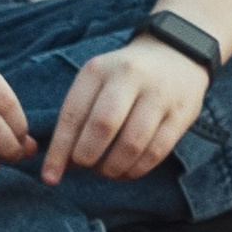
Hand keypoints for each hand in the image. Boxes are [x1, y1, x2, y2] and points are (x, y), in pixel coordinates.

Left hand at [42, 34, 212, 183]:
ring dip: (113, 167)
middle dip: (88, 157)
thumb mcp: (97, 81)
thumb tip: (61, 163)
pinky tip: (126, 172)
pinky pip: (156, 152)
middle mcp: (129, 77)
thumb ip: (79, 116)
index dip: (59, 150)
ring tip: (106, 171)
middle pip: (102, 126)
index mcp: (100, 69)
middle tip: (85, 166)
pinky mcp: (180, 114)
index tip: (50, 177)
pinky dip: (137, 169)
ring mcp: (158, 96)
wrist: (175, 54)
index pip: (73, 114)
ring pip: (131, 144)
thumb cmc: (123, 77)